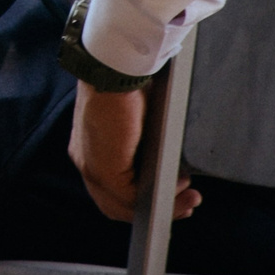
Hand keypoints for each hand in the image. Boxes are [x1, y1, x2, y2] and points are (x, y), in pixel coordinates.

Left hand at [70, 82, 200, 222]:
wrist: (116, 66)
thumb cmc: (127, 82)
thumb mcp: (139, 118)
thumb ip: (145, 142)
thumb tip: (168, 162)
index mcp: (90, 147)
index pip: (112, 187)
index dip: (141, 199)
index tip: (172, 193)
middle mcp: (86, 160)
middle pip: (116, 204)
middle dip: (154, 208)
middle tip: (185, 203)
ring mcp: (92, 167)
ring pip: (125, 204)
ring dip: (163, 206)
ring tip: (189, 197)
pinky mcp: (104, 169)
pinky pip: (131, 199)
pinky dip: (160, 200)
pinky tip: (180, 188)